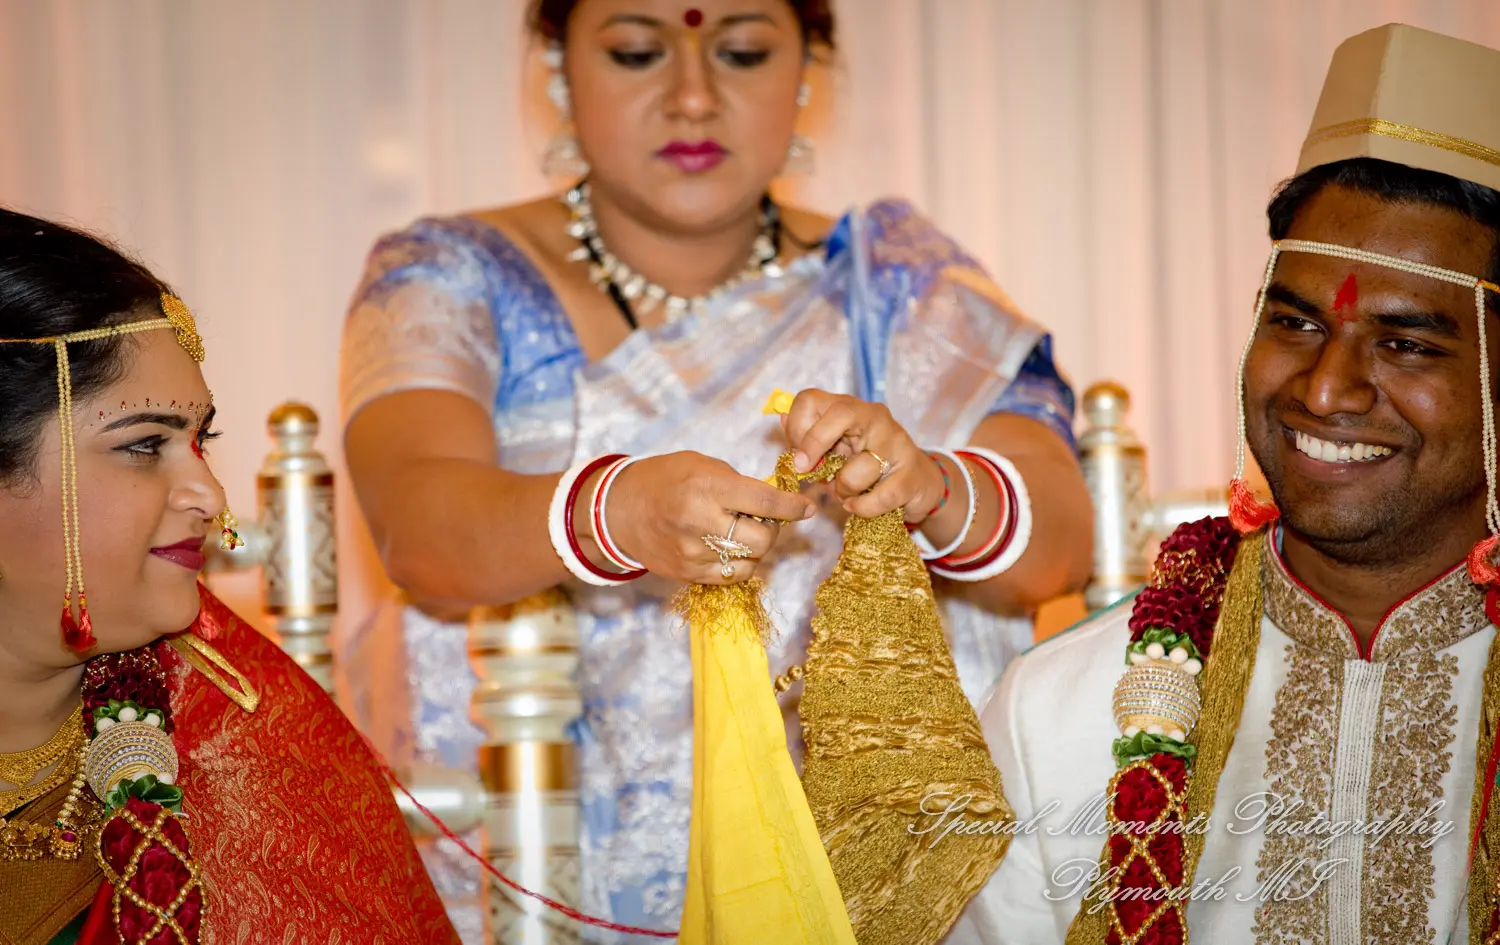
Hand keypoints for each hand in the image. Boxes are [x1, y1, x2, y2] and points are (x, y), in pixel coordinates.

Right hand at [601, 451, 815, 583]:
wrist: (618, 510)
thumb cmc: (665, 479)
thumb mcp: (701, 465)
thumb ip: (739, 483)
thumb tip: (777, 502)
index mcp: (706, 487)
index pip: (764, 501)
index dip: (791, 506)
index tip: (806, 508)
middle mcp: (700, 522)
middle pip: (762, 539)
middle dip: (772, 528)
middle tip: (762, 518)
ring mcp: (693, 553)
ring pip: (750, 561)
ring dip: (755, 547)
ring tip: (739, 531)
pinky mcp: (688, 574)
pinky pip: (732, 576)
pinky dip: (739, 563)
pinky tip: (727, 547)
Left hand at [781, 389, 946, 521]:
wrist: (917, 482)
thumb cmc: (867, 464)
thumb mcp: (834, 448)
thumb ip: (808, 438)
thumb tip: (781, 419)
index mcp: (849, 408)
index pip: (811, 399)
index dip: (796, 427)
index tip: (796, 454)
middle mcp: (875, 417)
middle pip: (841, 414)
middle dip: (814, 443)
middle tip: (804, 469)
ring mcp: (897, 444)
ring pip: (860, 466)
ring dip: (843, 488)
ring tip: (844, 493)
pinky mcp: (911, 475)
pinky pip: (882, 496)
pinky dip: (863, 507)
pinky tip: (857, 506)